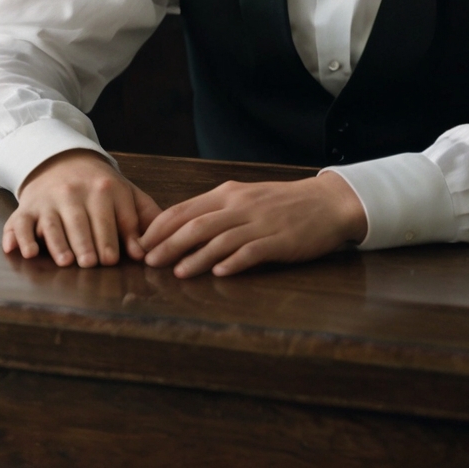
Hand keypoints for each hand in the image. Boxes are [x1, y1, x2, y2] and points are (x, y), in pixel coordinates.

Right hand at [3, 150, 162, 267]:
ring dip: (58, 243)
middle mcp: (75, 192)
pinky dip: (20, 238)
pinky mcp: (27, 207)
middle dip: (86, 242)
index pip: (111, 216)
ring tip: (66, 261)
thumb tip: (146, 252)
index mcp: (106, 188)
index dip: (113, 238)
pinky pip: (20, 222)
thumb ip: (143, 218)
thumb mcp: (126, 193)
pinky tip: (27, 252)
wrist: (63, 161)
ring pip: (53, 223)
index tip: (113, 259)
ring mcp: (50, 199)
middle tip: (90, 264)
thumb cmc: (101, 187)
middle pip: (81, 220)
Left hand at [139, 172, 366, 278]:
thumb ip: (216, 211)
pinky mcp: (279, 240)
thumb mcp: (246, 198)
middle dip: (169, 244)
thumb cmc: (282, 204)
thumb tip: (180, 230)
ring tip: (178, 273)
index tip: (141, 243)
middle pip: (197, 224)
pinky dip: (234, 262)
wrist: (326, 203)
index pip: (185, 209)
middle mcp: (241, 206)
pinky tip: (221, 273)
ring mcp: (260, 223)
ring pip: (220, 239)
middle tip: (149, 262)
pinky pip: (252, 251)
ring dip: (196, 257)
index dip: (160, 227)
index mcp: (229, 194)